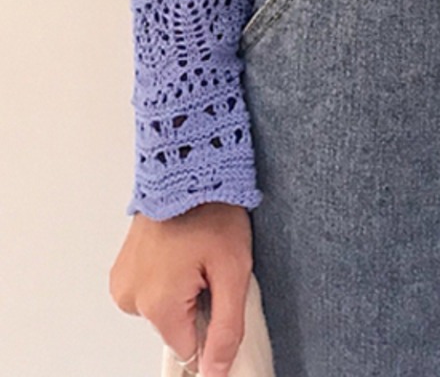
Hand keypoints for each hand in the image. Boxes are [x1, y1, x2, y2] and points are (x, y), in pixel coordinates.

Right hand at [109, 201, 251, 376]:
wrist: (186, 167)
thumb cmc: (212, 210)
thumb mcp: (234, 270)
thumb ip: (227, 328)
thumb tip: (217, 373)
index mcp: (157, 305)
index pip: (189, 346)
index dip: (212, 321)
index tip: (219, 289)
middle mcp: (131, 299)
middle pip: (176, 325)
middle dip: (198, 300)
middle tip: (210, 262)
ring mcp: (122, 283)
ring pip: (163, 307)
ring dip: (182, 288)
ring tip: (194, 249)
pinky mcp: (121, 269)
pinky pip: (150, 288)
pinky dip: (167, 276)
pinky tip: (179, 247)